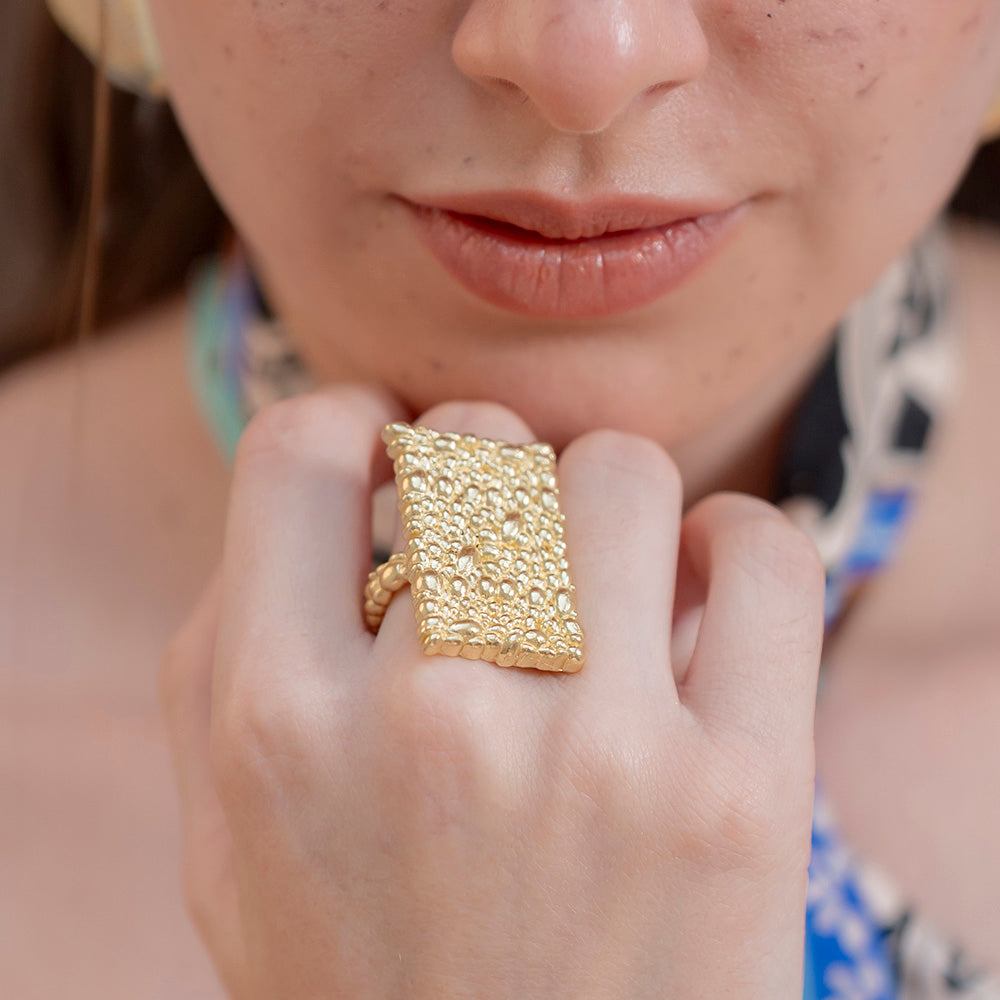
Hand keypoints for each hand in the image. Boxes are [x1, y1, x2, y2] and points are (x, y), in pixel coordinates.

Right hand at [160, 383, 825, 998]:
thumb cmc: (366, 989)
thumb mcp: (230, 848)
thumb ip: (227, 658)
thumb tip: (324, 493)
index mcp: (280, 729)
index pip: (299, 451)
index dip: (349, 424)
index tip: (387, 452)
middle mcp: (431, 726)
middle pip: (473, 443)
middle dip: (484, 465)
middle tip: (501, 534)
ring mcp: (598, 760)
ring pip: (618, 473)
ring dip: (606, 498)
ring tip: (601, 569)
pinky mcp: (741, 798)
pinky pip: (765, 555)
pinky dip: (738, 540)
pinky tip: (701, 588)